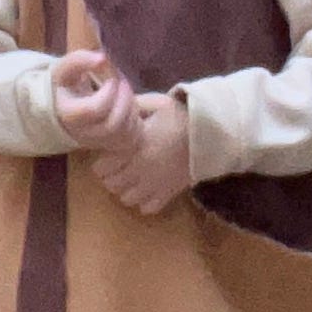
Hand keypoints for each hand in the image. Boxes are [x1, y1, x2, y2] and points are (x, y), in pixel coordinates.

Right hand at [50, 50, 139, 153]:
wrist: (61, 110)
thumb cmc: (65, 86)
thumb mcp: (65, 70)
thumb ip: (79, 60)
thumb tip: (102, 59)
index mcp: (69, 115)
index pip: (93, 110)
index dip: (108, 91)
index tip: (110, 78)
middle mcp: (83, 134)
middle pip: (113, 124)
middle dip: (124, 98)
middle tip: (121, 81)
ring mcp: (99, 143)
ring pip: (125, 131)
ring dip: (131, 106)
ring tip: (123, 90)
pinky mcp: (113, 145)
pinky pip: (132, 136)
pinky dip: (135, 117)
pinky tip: (125, 103)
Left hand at [91, 92, 192, 214]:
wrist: (211, 134)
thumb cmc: (182, 116)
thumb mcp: (157, 103)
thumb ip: (134, 106)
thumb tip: (115, 106)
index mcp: (135, 148)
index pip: (103, 167)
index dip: (100, 161)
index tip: (105, 154)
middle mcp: (141, 170)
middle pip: (112, 185)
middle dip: (109, 177)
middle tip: (115, 166)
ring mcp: (155, 185)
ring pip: (126, 199)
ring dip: (124, 190)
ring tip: (129, 178)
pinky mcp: (169, 194)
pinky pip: (147, 208)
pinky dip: (142, 201)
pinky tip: (145, 188)